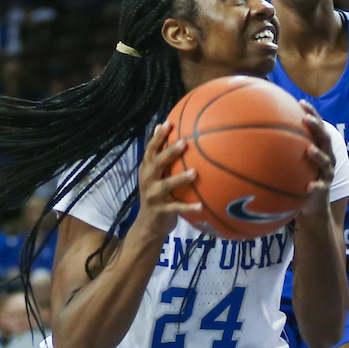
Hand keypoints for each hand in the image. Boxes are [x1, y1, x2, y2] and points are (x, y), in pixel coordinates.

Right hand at [134, 122, 199, 239]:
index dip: (158, 136)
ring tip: (195, 173)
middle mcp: (147, 180)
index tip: (168, 123)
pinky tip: (201, 206)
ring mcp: (153, 196)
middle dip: (169, 152)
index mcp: (147, 169)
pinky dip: (189, 207)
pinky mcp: (161, 211)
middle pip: (157, 163)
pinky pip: (176, 208)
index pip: (151, 150)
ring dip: (180, 179)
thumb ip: (161, 157)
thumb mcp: (156, 176)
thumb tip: (165, 129)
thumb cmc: (157, 194)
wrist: (148, 224)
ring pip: (166, 185)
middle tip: (184, 142)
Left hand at [295, 103, 334, 222]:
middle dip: (317, 128)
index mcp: (320, 148)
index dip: (313, 114)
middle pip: (326, 139)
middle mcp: (327, 158)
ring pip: (326, 162)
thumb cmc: (300, 179)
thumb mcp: (294, 162)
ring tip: (310, 150)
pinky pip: (320, 188)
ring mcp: (327, 175)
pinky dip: (315, 186)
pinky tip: (308, 186)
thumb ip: (284, 148)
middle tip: (306, 119)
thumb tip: (258, 132)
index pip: (319, 127)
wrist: (313, 207)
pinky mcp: (323, 191)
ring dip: (318, 155)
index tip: (301, 102)